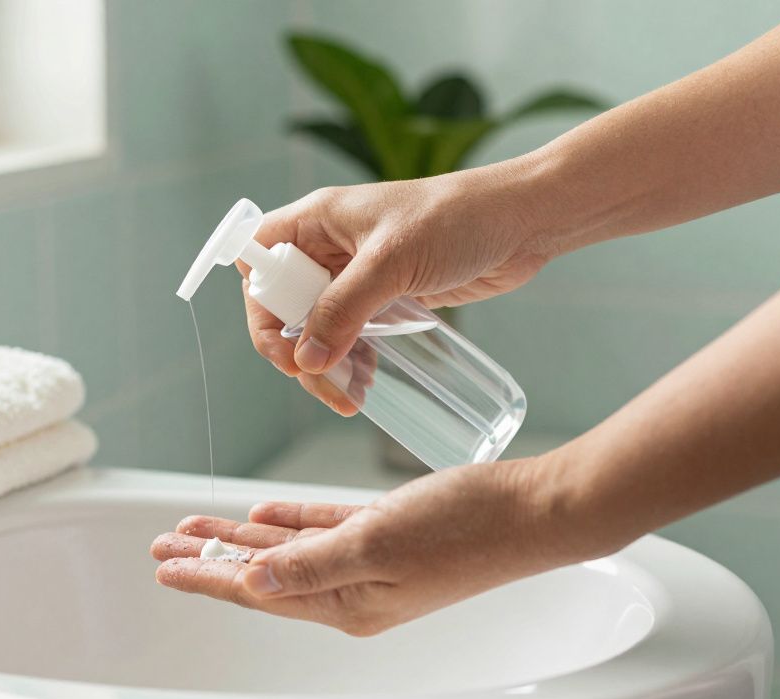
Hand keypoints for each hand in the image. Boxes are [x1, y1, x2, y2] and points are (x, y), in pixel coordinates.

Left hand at [151, 458, 607, 635]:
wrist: (534, 511)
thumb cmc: (466, 528)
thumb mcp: (377, 544)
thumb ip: (310, 564)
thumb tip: (250, 582)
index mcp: (347, 603)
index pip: (258, 590)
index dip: (208, 576)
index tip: (164, 566)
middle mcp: (354, 589)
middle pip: (263, 573)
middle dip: (212, 557)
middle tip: (165, 544)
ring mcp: (371, 563)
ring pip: (288, 550)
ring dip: (242, 537)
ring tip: (196, 527)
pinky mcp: (388, 535)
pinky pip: (323, 531)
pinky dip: (291, 522)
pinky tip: (263, 514)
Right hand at [242, 164, 551, 412]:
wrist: (521, 222)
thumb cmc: (456, 220)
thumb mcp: (391, 262)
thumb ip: (345, 309)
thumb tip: (308, 361)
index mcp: (316, 220)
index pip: (258, 263)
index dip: (261, 308)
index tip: (287, 349)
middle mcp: (329, 246)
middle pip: (283, 304)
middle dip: (297, 350)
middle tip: (323, 385)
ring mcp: (356, 273)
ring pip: (317, 327)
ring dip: (326, 364)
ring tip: (351, 396)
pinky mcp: (385, 296)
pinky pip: (352, 334)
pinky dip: (352, 361)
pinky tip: (366, 384)